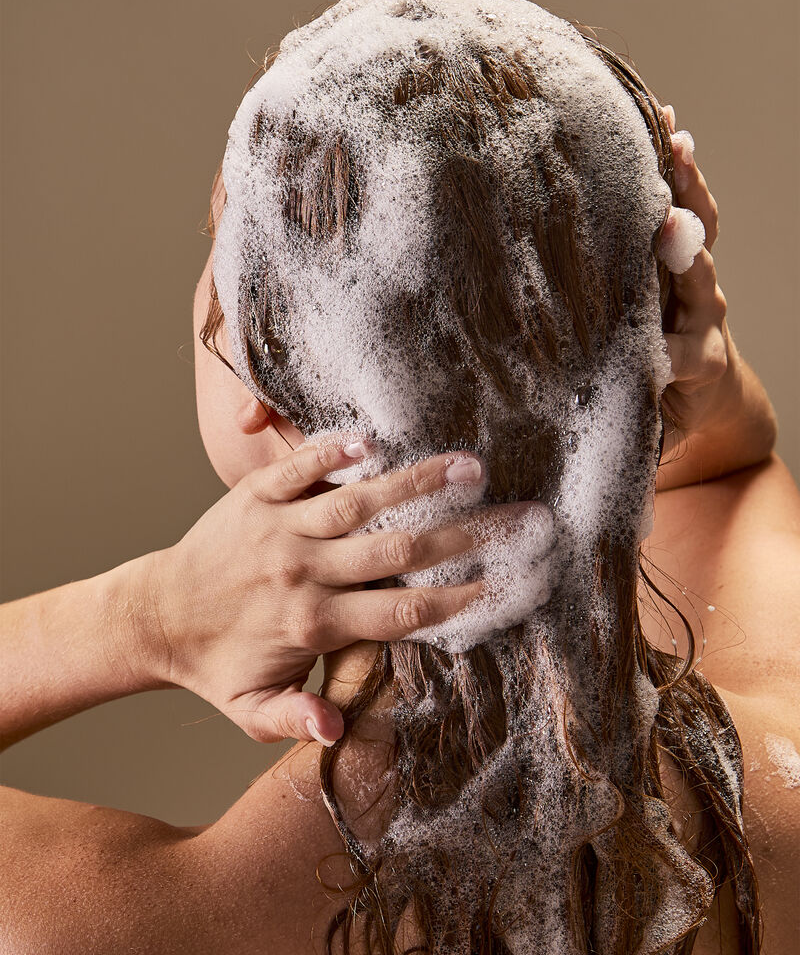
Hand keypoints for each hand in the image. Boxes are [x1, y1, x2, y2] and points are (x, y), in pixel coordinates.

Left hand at [144, 438, 481, 745]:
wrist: (154, 616)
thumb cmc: (214, 667)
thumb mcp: (251, 712)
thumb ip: (296, 719)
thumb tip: (335, 730)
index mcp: (313, 625)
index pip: (404, 610)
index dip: (462, 597)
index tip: (507, 582)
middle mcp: (303, 572)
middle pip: (398, 550)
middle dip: (466, 534)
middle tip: (517, 518)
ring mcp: (280, 528)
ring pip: (360, 501)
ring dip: (418, 482)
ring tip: (469, 466)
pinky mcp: (255, 496)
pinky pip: (301, 467)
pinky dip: (336, 449)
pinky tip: (375, 436)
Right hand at [658, 104, 736, 453]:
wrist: (705, 399)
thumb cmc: (662, 421)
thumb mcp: (645, 443)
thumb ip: (625, 444)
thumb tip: (578, 466)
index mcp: (691, 365)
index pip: (681, 353)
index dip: (669, 345)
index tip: (655, 343)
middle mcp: (702, 317)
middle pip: (697, 277)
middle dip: (681, 248)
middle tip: (665, 221)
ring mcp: (698, 283)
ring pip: (700, 232)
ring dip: (686, 190)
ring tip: (670, 142)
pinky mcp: (691, 258)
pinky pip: (694, 211)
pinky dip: (681, 172)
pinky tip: (665, 129)